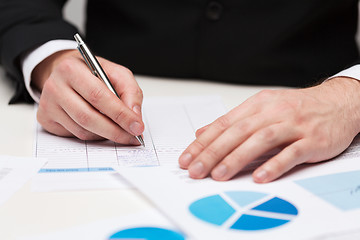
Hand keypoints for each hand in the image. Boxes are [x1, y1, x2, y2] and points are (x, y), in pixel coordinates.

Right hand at [32, 50, 143, 143]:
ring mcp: (48, 105)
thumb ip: (130, 92)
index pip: (99, 96)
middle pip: (88, 117)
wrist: (67, 73)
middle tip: (132, 137)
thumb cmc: (93, 73)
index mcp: (71, 69)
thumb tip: (135, 117)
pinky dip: (93, 135)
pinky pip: (75, 135)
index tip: (137, 126)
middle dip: (115, 131)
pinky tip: (100, 127)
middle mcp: (55, 86)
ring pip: (82, 130)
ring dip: (105, 135)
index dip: (120, 114)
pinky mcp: (46, 119)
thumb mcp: (117, 74)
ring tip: (119, 131)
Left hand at [179, 77, 359, 182]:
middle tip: (196, 170)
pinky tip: (259, 177)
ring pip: (260, 140)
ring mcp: (293, 125)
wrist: (338, 102)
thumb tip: (203, 132)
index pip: (224, 124)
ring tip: (219, 175)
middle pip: (237, 132)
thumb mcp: (262, 108)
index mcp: (257, 105)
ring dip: (237, 158)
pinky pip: (291, 152)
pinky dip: (274, 164)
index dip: (203, 142)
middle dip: (213, 153)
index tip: (187, 158)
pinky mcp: (312, 139)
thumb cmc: (296, 108)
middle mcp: (272, 112)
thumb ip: (233, 122)